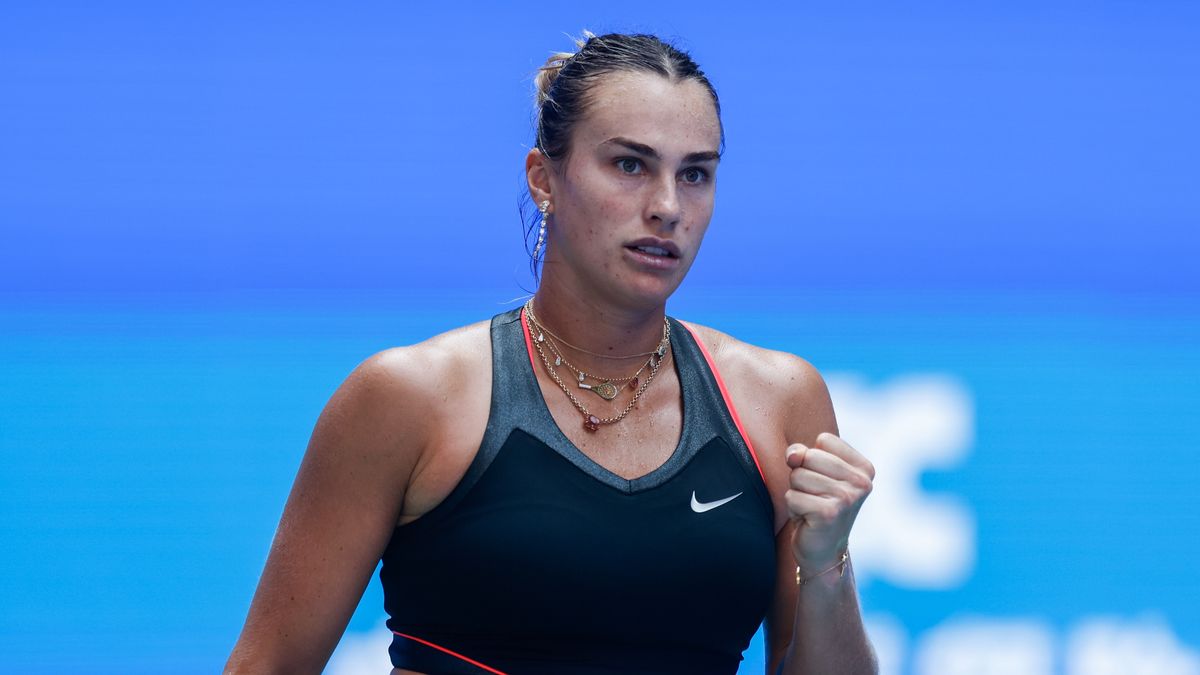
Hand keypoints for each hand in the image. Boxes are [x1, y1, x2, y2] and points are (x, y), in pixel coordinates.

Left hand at [785, 432, 874, 575]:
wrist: (823, 550)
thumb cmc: (816, 505)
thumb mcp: (812, 472)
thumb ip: (803, 453)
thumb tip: (793, 455)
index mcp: (864, 467)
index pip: (824, 440)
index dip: (813, 459)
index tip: (823, 481)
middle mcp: (861, 482)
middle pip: (809, 456)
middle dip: (801, 476)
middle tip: (815, 497)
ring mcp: (848, 497)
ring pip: (797, 475)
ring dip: (797, 493)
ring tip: (811, 507)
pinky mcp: (829, 513)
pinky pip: (792, 496)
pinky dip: (793, 508)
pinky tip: (807, 519)